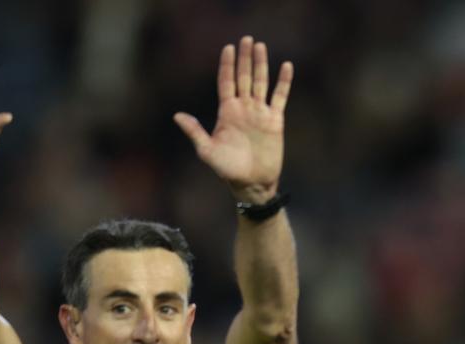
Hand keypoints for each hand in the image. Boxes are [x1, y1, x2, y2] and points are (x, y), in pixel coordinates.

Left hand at [174, 36, 292, 203]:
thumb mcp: (207, 151)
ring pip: (261, 82)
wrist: (251, 183)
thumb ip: (195, 132)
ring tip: (260, 46)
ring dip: (261, 64)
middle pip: (244, 77)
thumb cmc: (227, 169)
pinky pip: (280, 97)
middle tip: (246, 39)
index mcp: (227, 112)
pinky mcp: (275, 120)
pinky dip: (283, 82)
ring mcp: (260, 113)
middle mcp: (243, 108)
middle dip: (244, 58)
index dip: (227, 65)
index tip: (229, 48)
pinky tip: (286, 66)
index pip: (226, 82)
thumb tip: (177, 116)